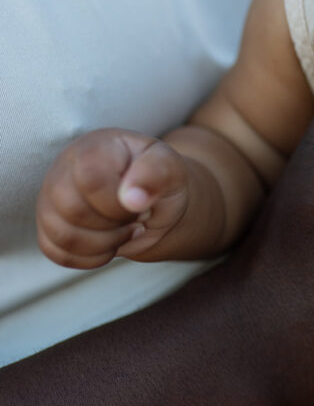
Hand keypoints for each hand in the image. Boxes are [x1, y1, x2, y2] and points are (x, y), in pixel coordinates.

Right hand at [36, 130, 190, 267]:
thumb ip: (158, 174)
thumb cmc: (161, 179)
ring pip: (63, 236)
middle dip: (114, 224)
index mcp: (94, 147)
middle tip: (136, 218)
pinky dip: (92, 258)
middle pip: (73, 211)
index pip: (91, 180)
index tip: (139, 203)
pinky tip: (111, 244)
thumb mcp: (171, 168)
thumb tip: (133, 199)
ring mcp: (51, 199)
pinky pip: (58, 253)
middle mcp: (64, 169)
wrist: (155, 201)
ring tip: (125, 230)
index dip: (118, 203)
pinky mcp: (49, 227)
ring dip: (105, 244)